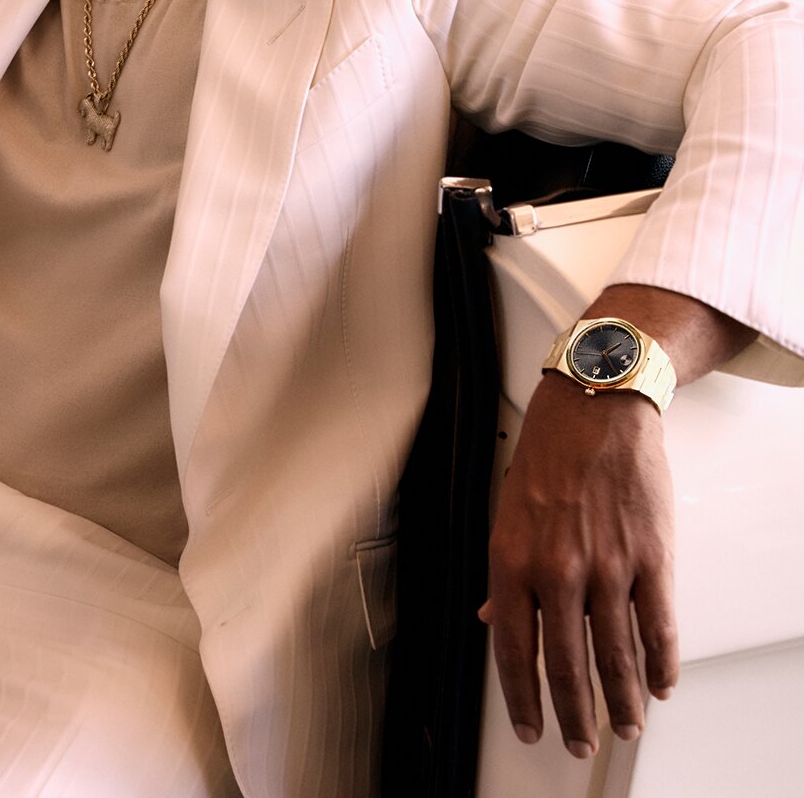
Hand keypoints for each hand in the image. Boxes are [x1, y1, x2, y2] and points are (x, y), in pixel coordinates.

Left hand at [480, 370, 678, 756]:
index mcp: (512, 561)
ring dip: (622, 701)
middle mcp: (557, 571)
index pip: (513, 650)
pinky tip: (660, 685)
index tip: (530, 728)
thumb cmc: (548, 454)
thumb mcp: (507, 511)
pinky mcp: (652, 557)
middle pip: (567, 666)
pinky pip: (658, 628)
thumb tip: (489, 619)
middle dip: (575, 715)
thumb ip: (504, 574)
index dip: (521, 699)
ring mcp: (607, 566)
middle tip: (581, 742)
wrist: (596, 408)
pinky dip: (661, 665)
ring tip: (624, 725)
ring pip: (615, 656)